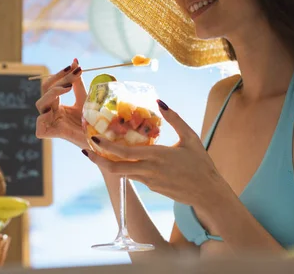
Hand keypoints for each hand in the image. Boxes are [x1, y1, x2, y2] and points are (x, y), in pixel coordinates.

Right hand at [35, 59, 87, 147]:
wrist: (100, 141)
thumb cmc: (91, 122)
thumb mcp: (85, 98)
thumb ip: (78, 82)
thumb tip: (75, 61)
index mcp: (57, 104)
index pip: (51, 84)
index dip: (61, 74)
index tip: (76, 66)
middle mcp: (51, 112)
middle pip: (45, 90)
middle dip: (58, 78)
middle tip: (74, 74)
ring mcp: (51, 123)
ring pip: (40, 104)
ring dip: (53, 92)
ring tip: (68, 88)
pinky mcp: (52, 134)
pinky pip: (39, 127)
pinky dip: (43, 118)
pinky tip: (55, 111)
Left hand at [83, 100, 224, 208]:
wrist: (208, 193)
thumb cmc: (201, 163)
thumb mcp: (190, 137)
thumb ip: (174, 119)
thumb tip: (160, 101)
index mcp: (156, 156)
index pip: (124, 153)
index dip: (105, 147)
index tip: (92, 138)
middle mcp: (149, 171)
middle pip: (115, 168)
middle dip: (97, 160)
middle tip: (85, 150)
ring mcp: (149, 182)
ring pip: (123, 173)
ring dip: (110, 163)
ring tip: (100, 151)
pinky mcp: (152, 188)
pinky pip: (135, 176)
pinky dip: (127, 167)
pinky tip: (126, 159)